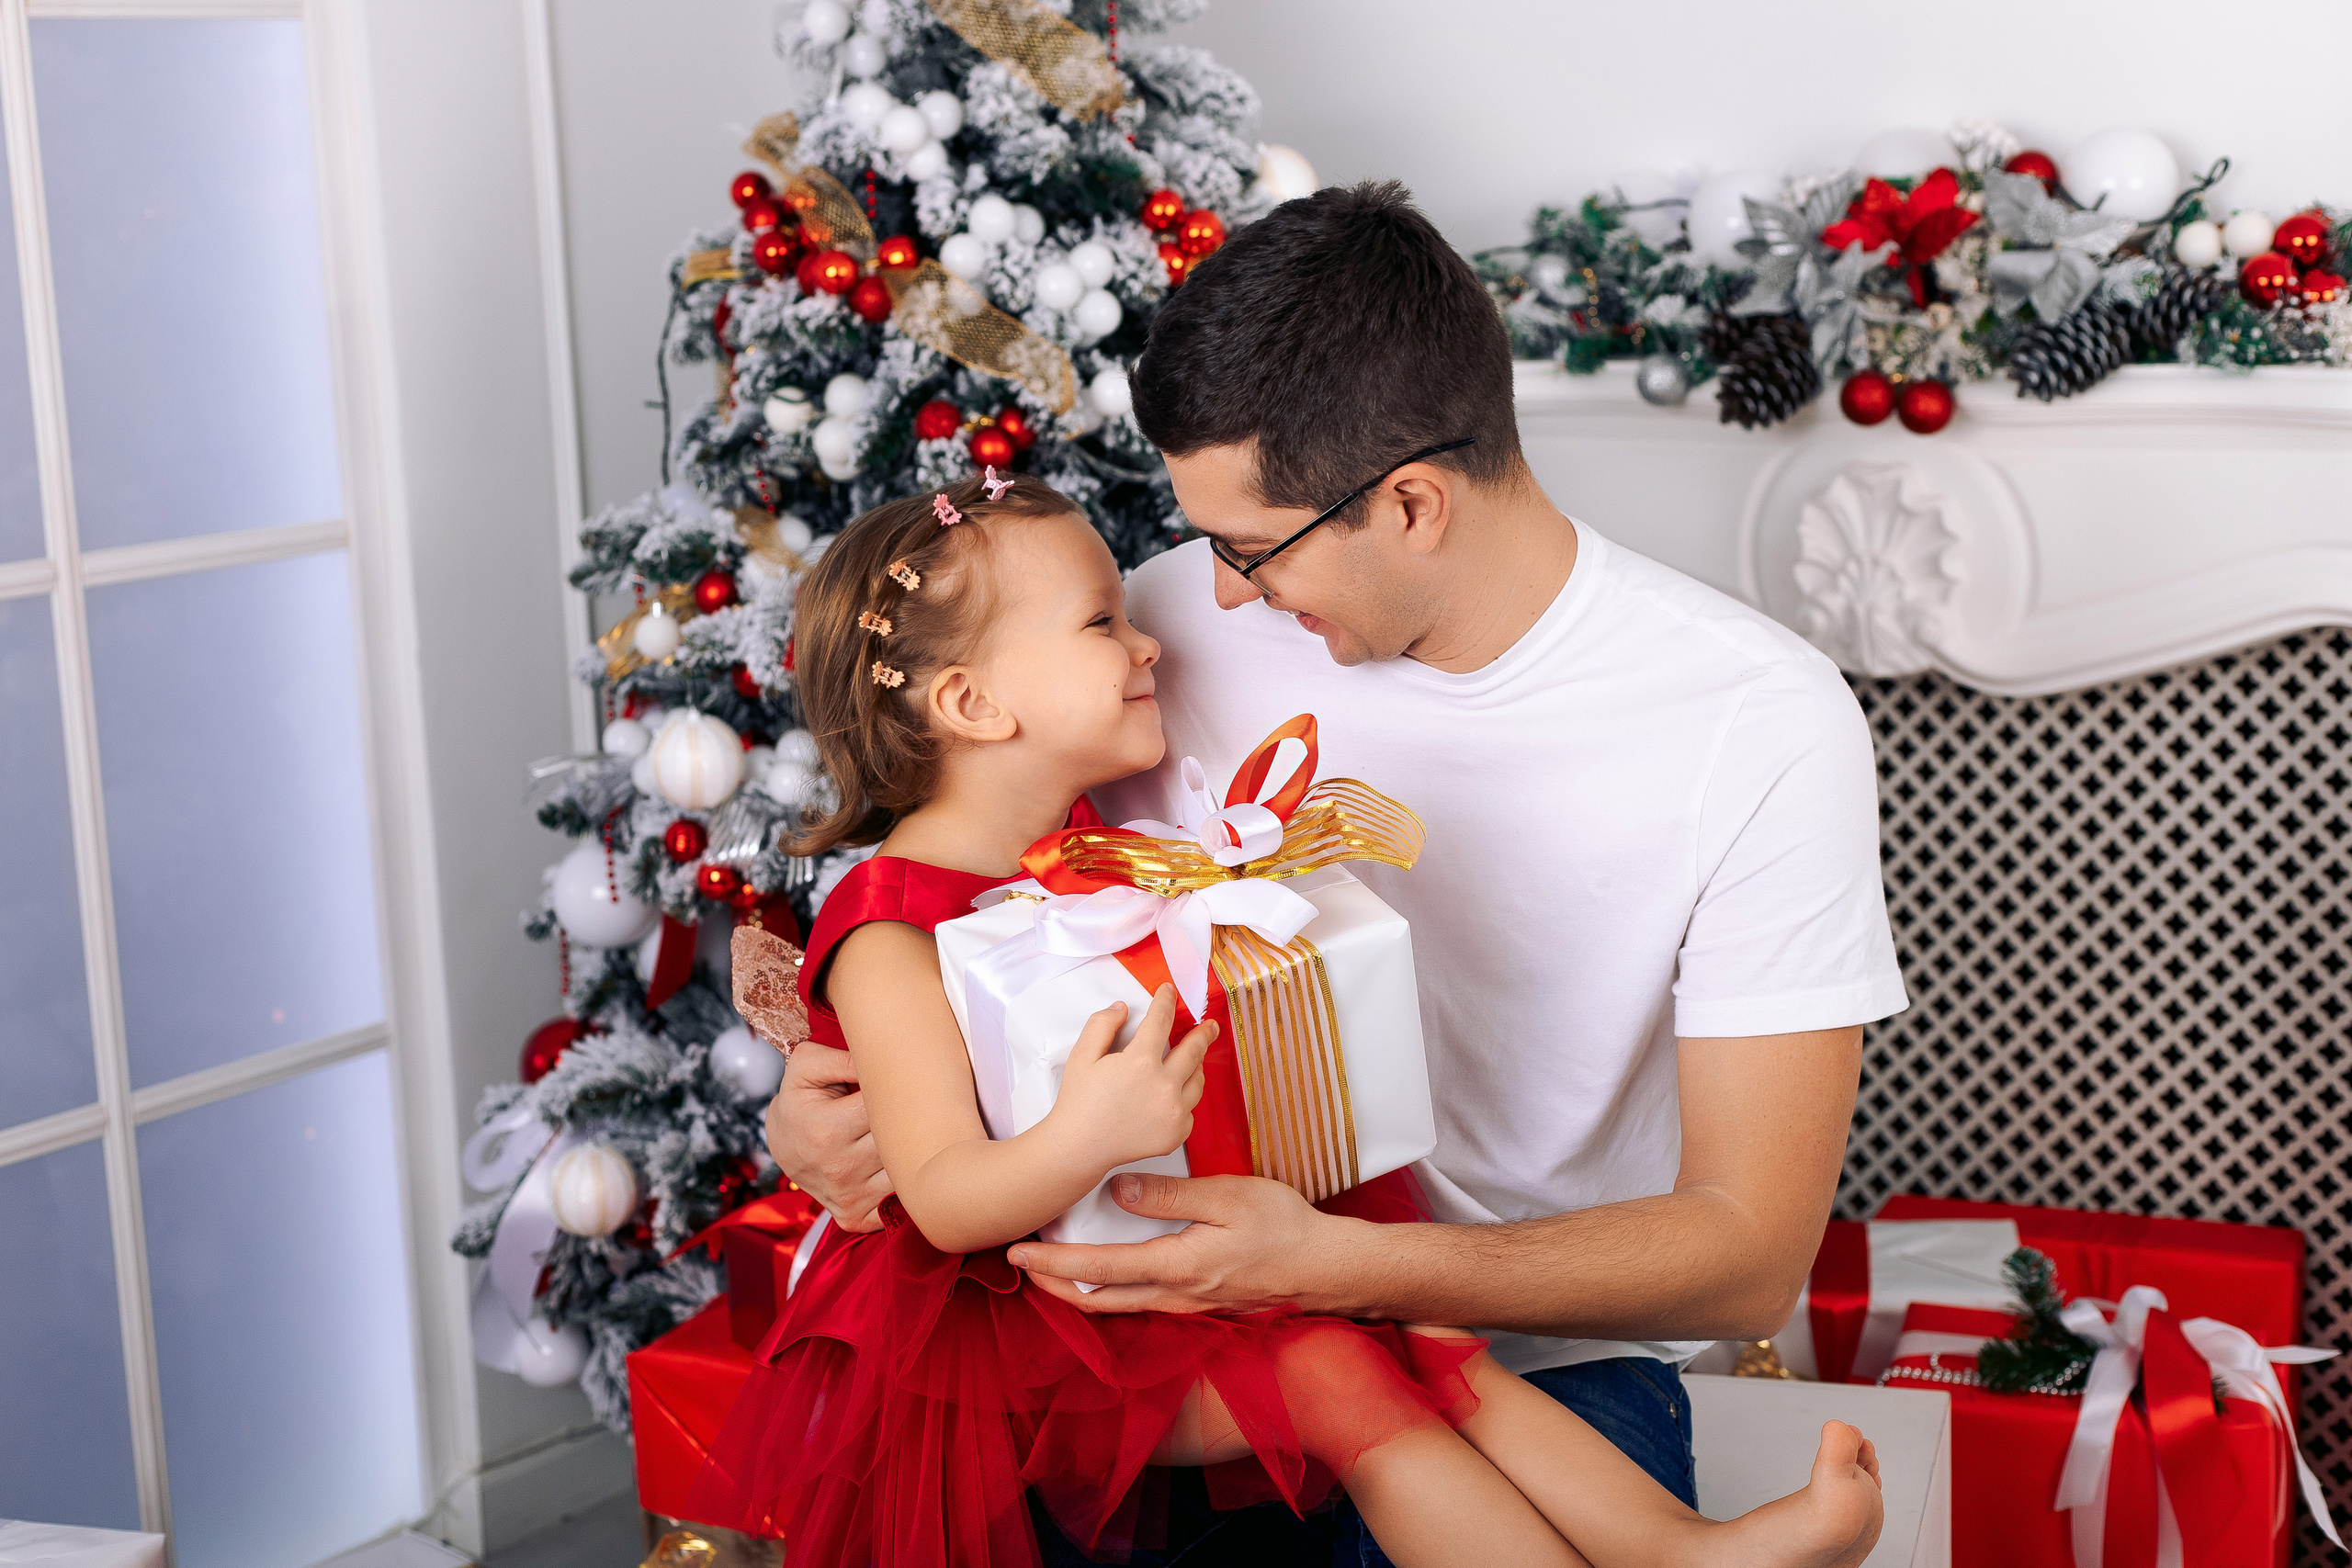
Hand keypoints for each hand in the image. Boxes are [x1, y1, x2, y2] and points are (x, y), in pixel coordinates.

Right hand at [764, 1038, 890, 1232]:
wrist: (782, 1145)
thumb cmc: (800, 1100)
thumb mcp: (807, 1066)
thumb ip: (842, 1058)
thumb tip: (880, 1062)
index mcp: (828, 1131)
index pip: (887, 1109)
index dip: (896, 1095)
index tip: (894, 1089)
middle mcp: (839, 1170)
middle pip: (901, 1143)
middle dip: (908, 1123)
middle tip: (909, 1110)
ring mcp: (848, 1199)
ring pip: (905, 1173)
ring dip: (909, 1155)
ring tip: (899, 1137)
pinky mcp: (855, 1218)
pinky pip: (897, 1203)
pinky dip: (902, 1185)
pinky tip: (894, 1167)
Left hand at [1007, 1171, 1346, 1314]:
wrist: (1326, 1267)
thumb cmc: (1284, 1228)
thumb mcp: (1228, 1198)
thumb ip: (1169, 1196)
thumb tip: (1117, 1192)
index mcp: (1177, 1268)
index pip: (1099, 1271)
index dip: (1053, 1263)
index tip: (1018, 1252)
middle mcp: (1175, 1296)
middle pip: (1098, 1300)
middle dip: (1054, 1284)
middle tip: (1021, 1264)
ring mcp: (1187, 1305)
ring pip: (1119, 1306)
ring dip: (1080, 1289)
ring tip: (1052, 1268)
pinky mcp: (1199, 1302)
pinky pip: (1142, 1302)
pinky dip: (1112, 1289)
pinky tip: (1108, 1272)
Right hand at [1042, 986, 1212, 1177]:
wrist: (1079, 1148)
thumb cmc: (1079, 1102)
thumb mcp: (1081, 1055)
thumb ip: (1102, 1025)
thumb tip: (1123, 1009)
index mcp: (1140, 1063)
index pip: (1161, 1020)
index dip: (1166, 1001)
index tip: (1169, 991)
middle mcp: (1164, 1087)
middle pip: (1194, 1050)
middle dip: (1204, 1032)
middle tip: (1210, 1025)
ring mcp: (1174, 1112)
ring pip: (1198, 1080)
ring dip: (1196, 1066)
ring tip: (1191, 1060)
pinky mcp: (1176, 1133)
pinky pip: (1190, 1109)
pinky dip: (1185, 1098)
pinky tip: (1172, 1096)